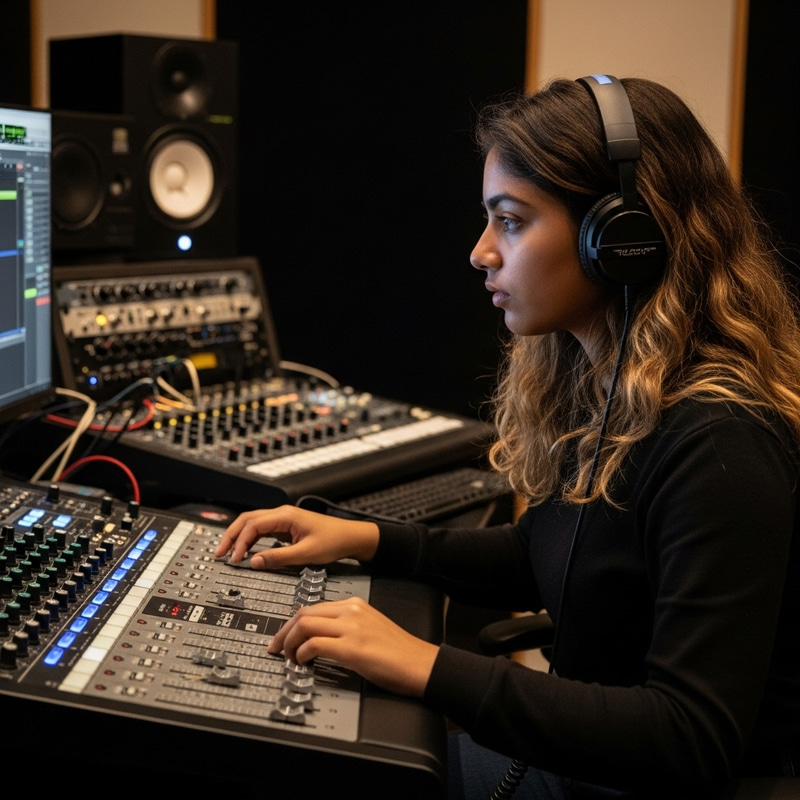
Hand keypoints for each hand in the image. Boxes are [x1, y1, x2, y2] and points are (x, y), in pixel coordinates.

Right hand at [213, 505, 379, 569]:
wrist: (351, 537)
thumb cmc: (334, 541)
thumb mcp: (305, 554)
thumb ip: (278, 557)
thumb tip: (254, 562)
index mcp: (286, 516)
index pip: (253, 525)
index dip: (240, 542)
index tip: (235, 559)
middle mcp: (282, 514)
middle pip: (247, 519)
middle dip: (231, 535)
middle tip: (219, 552)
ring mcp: (283, 520)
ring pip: (253, 523)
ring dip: (239, 537)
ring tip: (227, 553)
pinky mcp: (286, 527)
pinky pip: (262, 530)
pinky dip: (250, 539)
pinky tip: (245, 551)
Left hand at [268, 597, 438, 696]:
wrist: (419, 663)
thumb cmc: (398, 652)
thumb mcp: (369, 628)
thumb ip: (346, 627)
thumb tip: (318, 638)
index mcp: (355, 605)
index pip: (313, 607)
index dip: (292, 623)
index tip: (283, 637)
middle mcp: (351, 611)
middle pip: (303, 613)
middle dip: (283, 631)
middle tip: (275, 648)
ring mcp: (351, 628)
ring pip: (304, 625)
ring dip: (288, 642)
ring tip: (287, 657)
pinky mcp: (352, 648)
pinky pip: (314, 644)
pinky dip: (301, 653)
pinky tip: (302, 662)